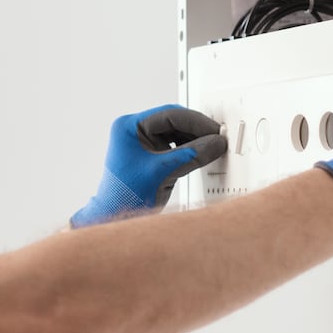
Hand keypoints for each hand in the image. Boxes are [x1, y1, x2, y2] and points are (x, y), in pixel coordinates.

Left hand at [70, 104, 226, 228]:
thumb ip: (192, 155)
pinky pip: (173, 146)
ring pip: (175, 134)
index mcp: (129, 127)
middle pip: (173, 122)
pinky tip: (200, 155)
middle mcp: (134, 131)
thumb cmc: (125, 195)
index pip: (169, 115)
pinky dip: (188, 150)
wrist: (114, 217)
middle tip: (218, 138)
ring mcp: (141, 143)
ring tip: (212, 147)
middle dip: (197, 131)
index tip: (215, 130)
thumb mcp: (163, 171)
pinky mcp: (149, 156)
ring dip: (194, 140)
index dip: (196, 122)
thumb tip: (216, 142)